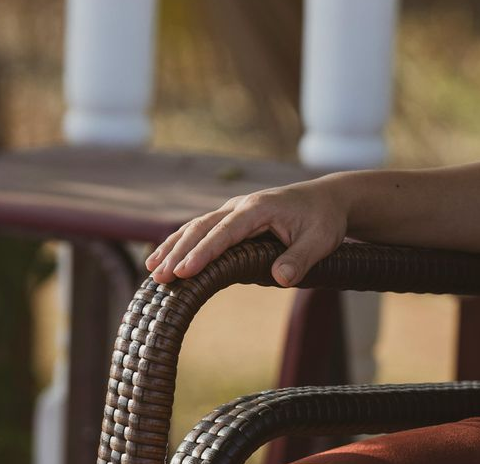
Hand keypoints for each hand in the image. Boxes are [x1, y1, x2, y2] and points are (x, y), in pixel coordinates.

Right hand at [144, 178, 350, 286]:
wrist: (327, 200)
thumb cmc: (324, 220)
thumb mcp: (321, 240)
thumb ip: (301, 259)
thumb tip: (281, 278)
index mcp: (259, 208)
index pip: (226, 232)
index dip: (204, 253)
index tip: (184, 271)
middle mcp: (241, 206)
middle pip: (203, 228)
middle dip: (180, 252)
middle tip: (159, 277)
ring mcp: (234, 211)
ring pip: (196, 227)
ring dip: (174, 247)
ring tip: (152, 271)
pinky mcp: (232, 220)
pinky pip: (201, 230)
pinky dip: (181, 243)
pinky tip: (162, 259)